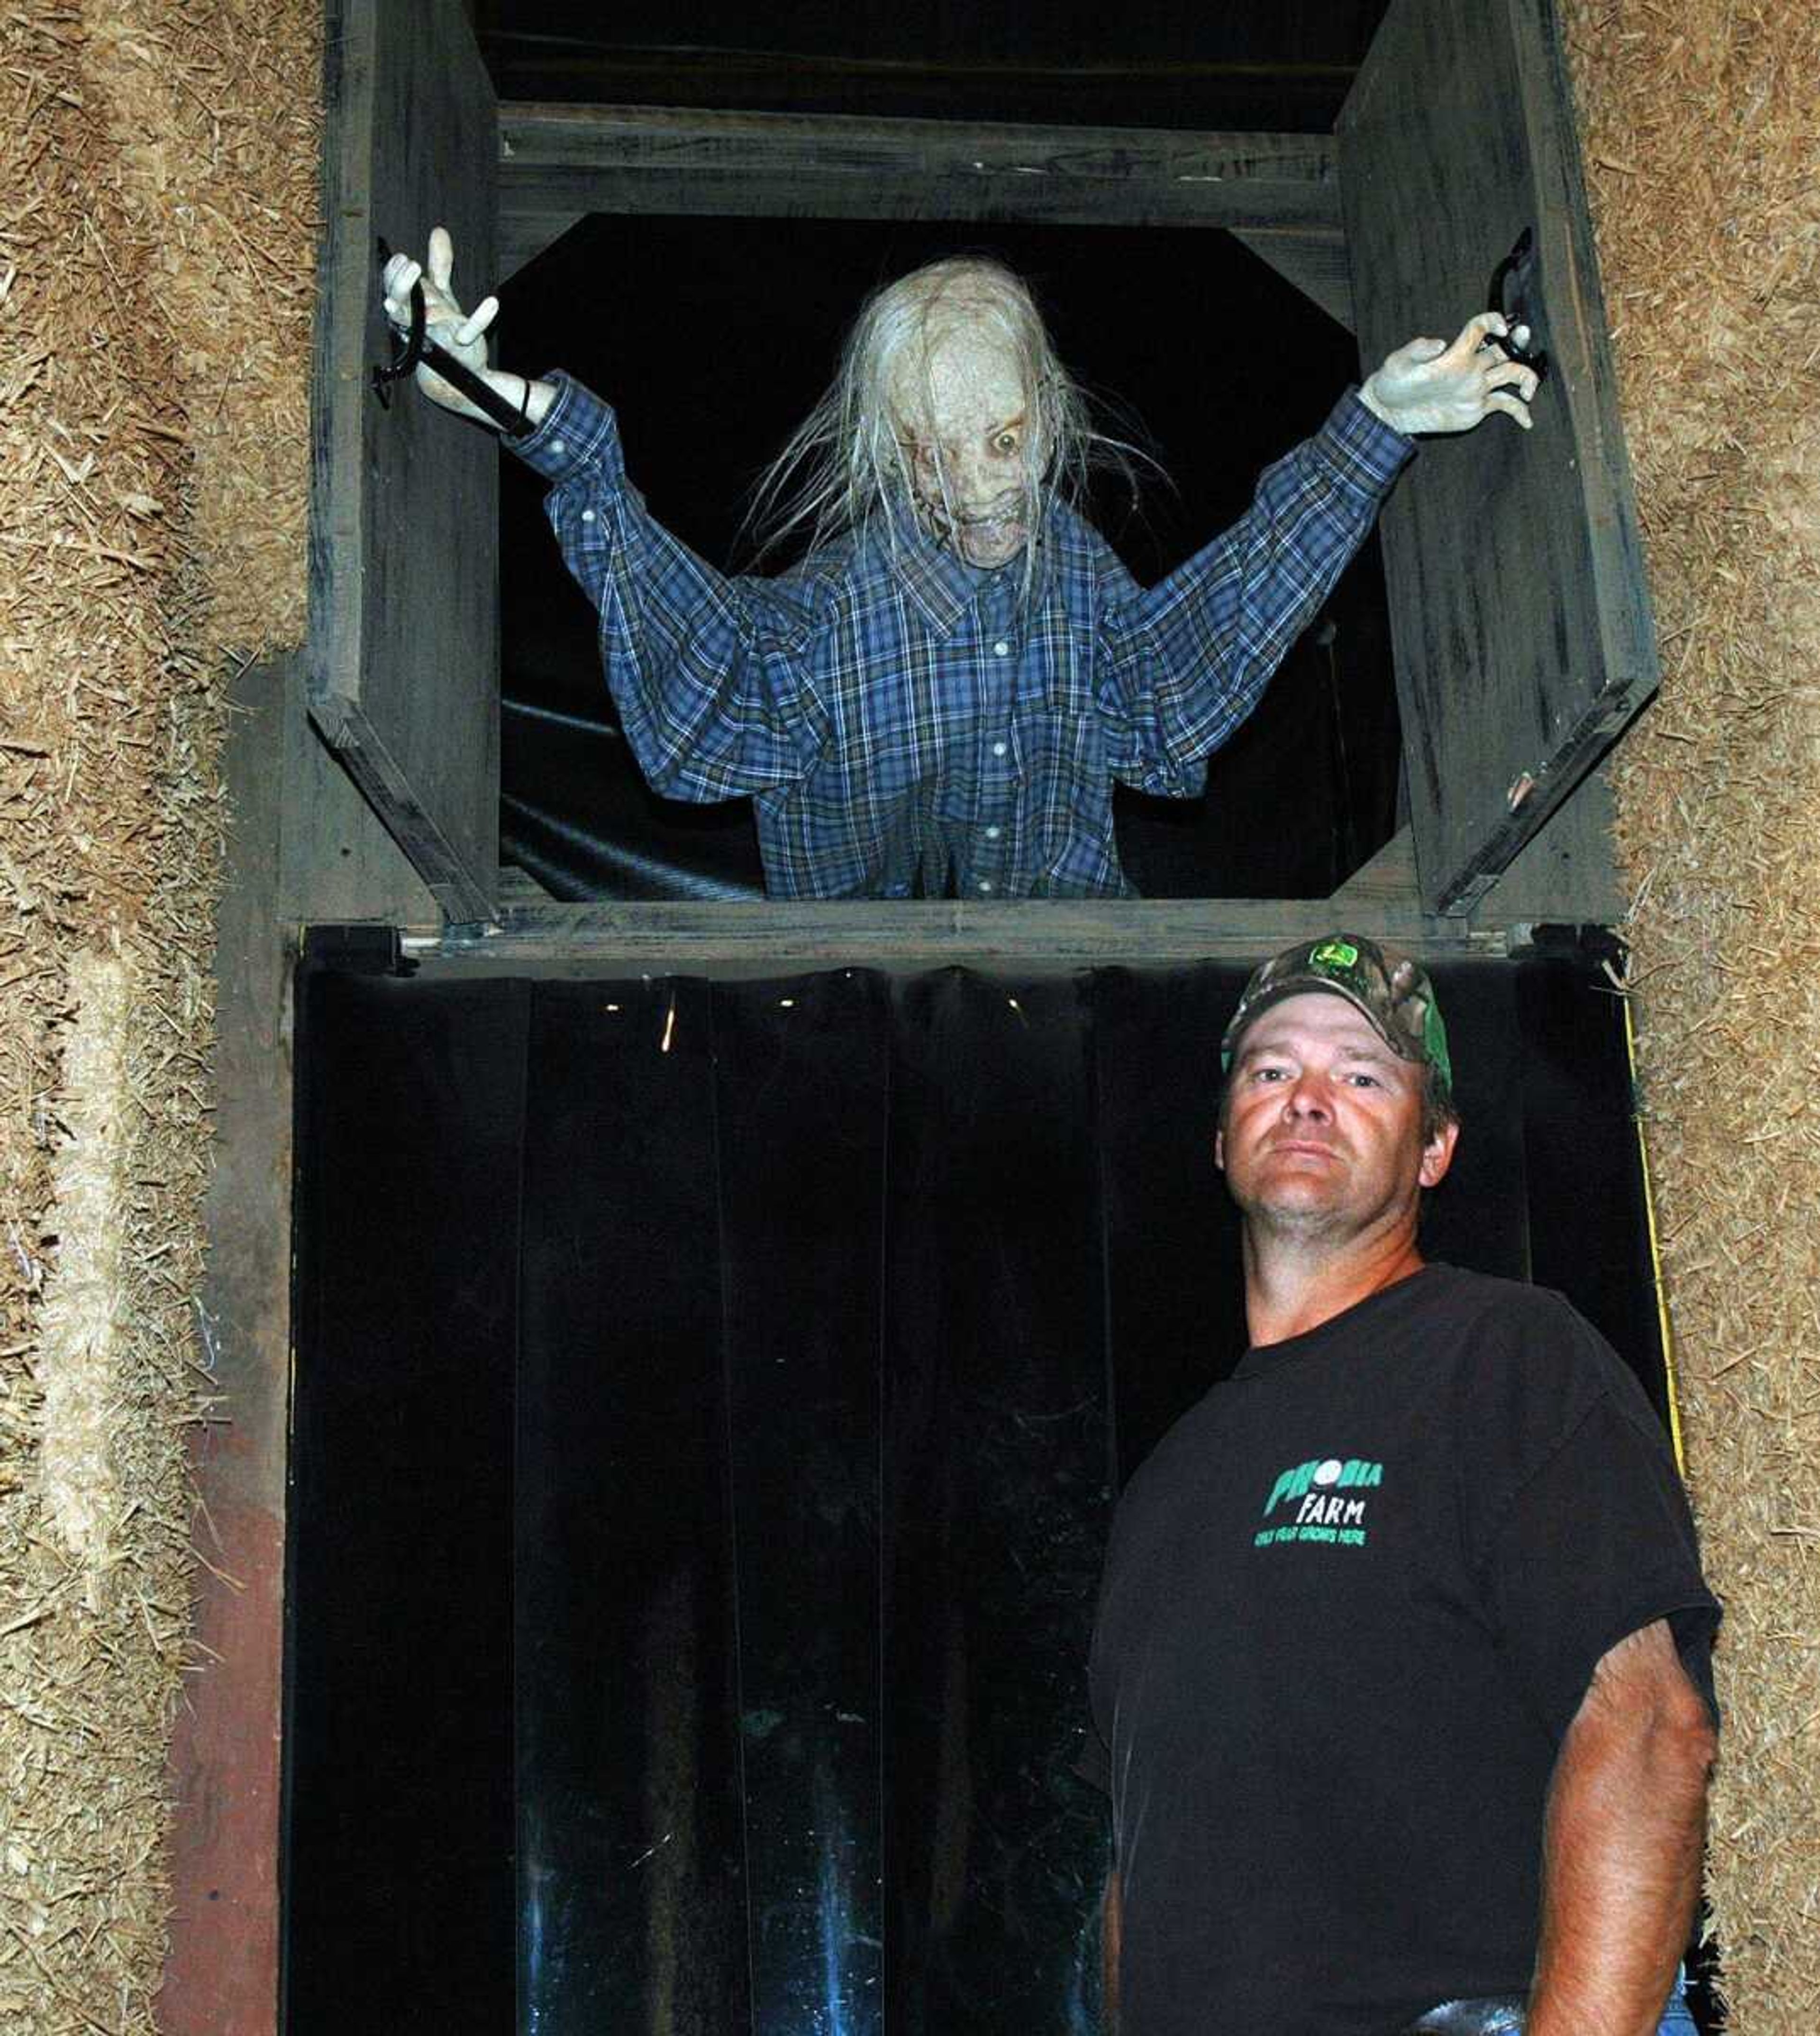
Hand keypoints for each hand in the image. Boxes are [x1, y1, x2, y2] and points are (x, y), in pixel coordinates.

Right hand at [380, 226, 501, 422]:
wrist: (460, 370)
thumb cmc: (443, 330)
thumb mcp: (443, 295)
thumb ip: (440, 265)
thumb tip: (439, 230)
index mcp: (409, 312)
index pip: (392, 290)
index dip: (393, 275)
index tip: (401, 259)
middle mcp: (418, 327)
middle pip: (398, 305)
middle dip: (400, 286)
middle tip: (411, 265)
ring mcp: (438, 338)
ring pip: (426, 320)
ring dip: (428, 301)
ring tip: (426, 278)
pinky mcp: (461, 348)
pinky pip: (468, 333)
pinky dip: (481, 318)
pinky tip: (492, 303)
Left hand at [1358, 312, 1539, 435]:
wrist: (1389, 410)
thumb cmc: (1393, 382)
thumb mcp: (1399, 363)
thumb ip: (1418, 350)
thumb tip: (1439, 343)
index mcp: (1455, 354)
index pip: (1479, 330)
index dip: (1492, 322)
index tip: (1499, 328)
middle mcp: (1471, 367)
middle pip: (1503, 351)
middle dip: (1518, 343)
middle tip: (1524, 339)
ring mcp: (1476, 388)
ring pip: (1511, 375)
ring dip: (1526, 378)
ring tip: (1529, 391)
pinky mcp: (1476, 409)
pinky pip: (1504, 406)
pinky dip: (1519, 411)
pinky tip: (1527, 421)